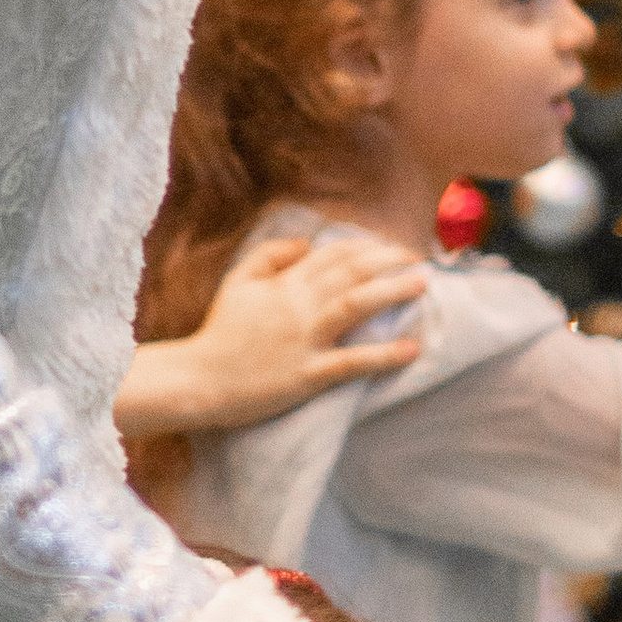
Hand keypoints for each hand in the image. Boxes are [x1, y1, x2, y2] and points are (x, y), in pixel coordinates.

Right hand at [116, 231, 424, 443]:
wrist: (198, 379)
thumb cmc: (219, 333)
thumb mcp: (237, 282)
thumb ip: (269, 255)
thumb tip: (307, 242)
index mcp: (283, 284)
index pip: (332, 255)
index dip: (366, 247)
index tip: (390, 248)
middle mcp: (297, 306)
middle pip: (351, 273)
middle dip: (389, 261)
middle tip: (418, 258)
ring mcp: (304, 340)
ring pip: (356, 305)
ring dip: (393, 291)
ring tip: (422, 284)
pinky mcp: (308, 375)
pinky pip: (352, 362)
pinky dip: (384, 355)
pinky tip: (411, 349)